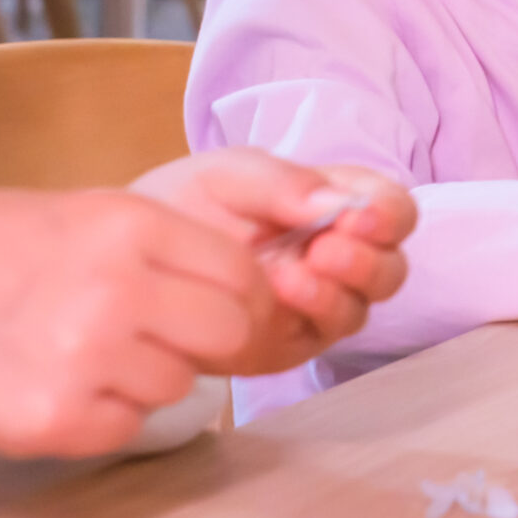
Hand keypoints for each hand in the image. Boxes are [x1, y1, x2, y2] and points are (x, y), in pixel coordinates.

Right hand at [0, 188, 265, 457]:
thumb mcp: (84, 213)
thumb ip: (164, 245)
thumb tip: (244, 283)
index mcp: (129, 225)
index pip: (241, 272)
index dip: (245, 296)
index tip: (231, 308)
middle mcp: (116, 289)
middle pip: (229, 331)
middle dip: (207, 339)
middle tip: (165, 337)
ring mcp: (85, 357)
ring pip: (178, 382)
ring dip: (148, 376)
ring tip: (90, 353)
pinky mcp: (54, 418)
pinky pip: (127, 425)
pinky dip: (105, 414)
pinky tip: (61, 383)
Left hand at [131, 149, 415, 376]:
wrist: (124, 258)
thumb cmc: (187, 204)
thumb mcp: (231, 175)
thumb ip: (284, 183)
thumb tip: (342, 204)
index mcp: (339, 205)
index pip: (394, 211)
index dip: (389, 214)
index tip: (356, 213)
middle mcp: (340, 258)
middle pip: (391, 268)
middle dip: (368, 260)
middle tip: (326, 247)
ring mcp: (317, 305)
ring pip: (362, 308)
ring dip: (340, 289)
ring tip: (295, 271)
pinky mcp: (289, 342)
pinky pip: (320, 337)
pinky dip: (308, 313)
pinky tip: (278, 292)